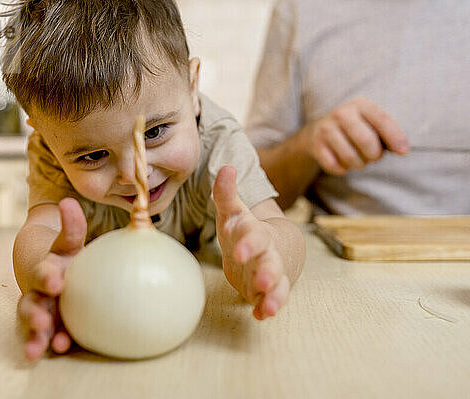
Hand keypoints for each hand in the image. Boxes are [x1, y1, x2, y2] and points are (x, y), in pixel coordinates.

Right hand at [17, 198, 86, 360]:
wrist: (56, 272)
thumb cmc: (68, 257)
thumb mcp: (70, 242)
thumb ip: (72, 226)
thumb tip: (68, 202)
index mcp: (45, 270)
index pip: (43, 273)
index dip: (46, 277)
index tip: (55, 282)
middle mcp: (38, 293)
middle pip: (31, 303)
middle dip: (34, 314)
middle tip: (42, 322)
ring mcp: (41, 313)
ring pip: (33, 326)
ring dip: (35, 337)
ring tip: (38, 350)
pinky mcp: (49, 329)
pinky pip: (45, 339)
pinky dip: (45, 346)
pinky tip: (56, 352)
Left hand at [213, 166, 289, 319]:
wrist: (269, 247)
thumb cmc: (244, 230)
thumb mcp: (233, 212)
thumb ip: (226, 194)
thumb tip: (226, 168)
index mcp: (255, 233)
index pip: (254, 236)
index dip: (248, 244)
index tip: (239, 252)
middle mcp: (266, 253)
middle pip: (270, 262)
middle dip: (266, 271)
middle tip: (261, 280)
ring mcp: (270, 273)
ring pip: (277, 284)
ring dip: (273, 295)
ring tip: (268, 307)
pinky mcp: (268, 290)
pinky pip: (272, 300)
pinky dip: (266, 307)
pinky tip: (260, 315)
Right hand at [303, 97, 409, 174]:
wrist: (318, 130)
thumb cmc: (355, 128)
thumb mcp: (370, 122)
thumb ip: (387, 133)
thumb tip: (403, 150)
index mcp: (360, 105)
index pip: (382, 119)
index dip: (395, 136)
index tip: (404, 151)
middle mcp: (341, 114)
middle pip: (366, 141)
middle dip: (375, 155)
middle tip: (374, 156)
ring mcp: (326, 129)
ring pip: (350, 157)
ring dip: (359, 164)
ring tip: (359, 160)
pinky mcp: (316, 145)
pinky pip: (335, 166)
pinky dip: (343, 169)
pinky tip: (344, 163)